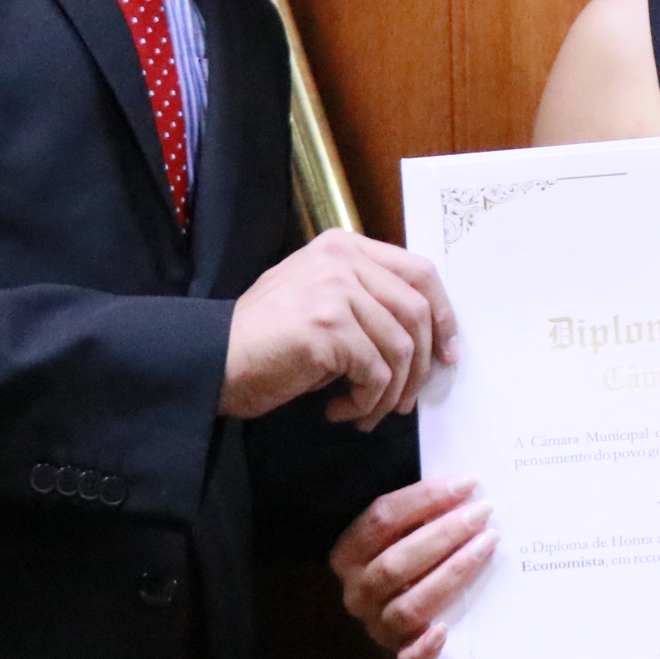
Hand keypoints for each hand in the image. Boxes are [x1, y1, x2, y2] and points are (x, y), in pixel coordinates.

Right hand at [222, 229, 458, 426]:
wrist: (211, 360)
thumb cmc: (265, 340)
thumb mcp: (320, 299)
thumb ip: (367, 301)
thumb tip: (426, 340)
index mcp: (344, 246)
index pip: (419, 272)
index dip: (443, 315)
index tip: (447, 353)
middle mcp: (342, 259)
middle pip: (418, 311)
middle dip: (421, 364)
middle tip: (407, 400)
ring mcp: (335, 290)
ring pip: (401, 348)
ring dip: (389, 392)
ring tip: (365, 411)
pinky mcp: (329, 327)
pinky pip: (376, 373)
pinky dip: (366, 402)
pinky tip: (341, 411)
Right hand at [331, 479, 495, 658]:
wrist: (400, 603)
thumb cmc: (408, 553)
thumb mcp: (402, 529)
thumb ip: (421, 512)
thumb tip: (465, 485)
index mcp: (348, 553)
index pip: (382, 519)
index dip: (425, 498)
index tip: (467, 484)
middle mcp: (357, 592)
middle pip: (396, 563)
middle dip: (444, 534)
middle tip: (482, 514)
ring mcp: (376, 626)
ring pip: (408, 606)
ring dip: (451, 574)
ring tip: (486, 547)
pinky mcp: (398, 654)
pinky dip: (425, 648)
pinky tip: (446, 630)